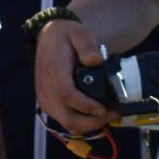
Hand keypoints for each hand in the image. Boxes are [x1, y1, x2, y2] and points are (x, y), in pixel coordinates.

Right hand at [32, 20, 112, 134]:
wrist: (47, 38)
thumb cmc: (65, 36)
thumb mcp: (78, 33)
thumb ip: (87, 45)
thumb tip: (96, 60)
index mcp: (54, 72)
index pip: (66, 95)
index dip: (85, 106)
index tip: (103, 109)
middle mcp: (47, 89)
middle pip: (68, 118)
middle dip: (92, 122)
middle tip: (112, 113)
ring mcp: (46, 99)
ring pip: (67, 124)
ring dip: (89, 125)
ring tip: (106, 115)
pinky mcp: (49, 104)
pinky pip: (65, 121)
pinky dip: (82, 123)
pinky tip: (94, 114)